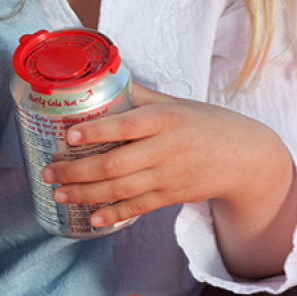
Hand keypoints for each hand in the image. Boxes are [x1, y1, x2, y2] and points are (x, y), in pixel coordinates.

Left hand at [42, 84, 296, 278]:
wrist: (247, 158)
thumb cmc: (205, 124)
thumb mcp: (175, 103)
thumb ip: (139, 95)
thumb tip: (101, 77)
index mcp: (164, 119)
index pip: (126, 124)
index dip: (96, 131)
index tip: (68, 133)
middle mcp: (165, 149)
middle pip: (115, 164)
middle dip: (77, 170)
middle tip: (49, 170)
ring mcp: (168, 176)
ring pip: (121, 190)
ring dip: (85, 194)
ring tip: (58, 193)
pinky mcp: (171, 196)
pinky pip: (137, 208)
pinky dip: (113, 215)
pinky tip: (91, 218)